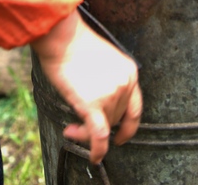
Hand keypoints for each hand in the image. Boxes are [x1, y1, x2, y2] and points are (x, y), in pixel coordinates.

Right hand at [31, 10, 141, 164]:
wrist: (63, 38)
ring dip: (87, 132)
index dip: (129, 126)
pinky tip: (94, 158)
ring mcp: (111, 95)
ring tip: (71, 127)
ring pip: (103, 126)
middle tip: (79, 125)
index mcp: (130, 72)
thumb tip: (100, 107)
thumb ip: (110, 81)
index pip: (134, 108)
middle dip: (99, 125)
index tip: (121, 136)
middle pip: (115, 118)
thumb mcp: (105, 60)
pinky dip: (98, 151)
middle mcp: (125, 84)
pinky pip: (100, 137)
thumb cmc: (76, 45)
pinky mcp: (93, 105)